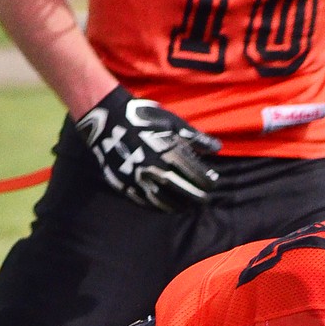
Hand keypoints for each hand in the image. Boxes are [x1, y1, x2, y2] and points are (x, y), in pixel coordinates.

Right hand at [75, 85, 219, 210]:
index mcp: (169, 153)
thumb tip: (217, 148)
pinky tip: (167, 206)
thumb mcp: (171, 122)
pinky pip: (147, 201)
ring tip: (188, 206)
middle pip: (184, 192)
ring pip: (166, 201)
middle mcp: (156, 170)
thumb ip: (195, 137)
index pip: (196, 175)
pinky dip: (160, 206)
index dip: (207, 182)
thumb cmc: (143, 118)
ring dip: (180, 205)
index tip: (212, 184)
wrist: (107, 120)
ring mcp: (140, 179)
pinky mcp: (126, 184)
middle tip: (204, 199)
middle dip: (197, 197)